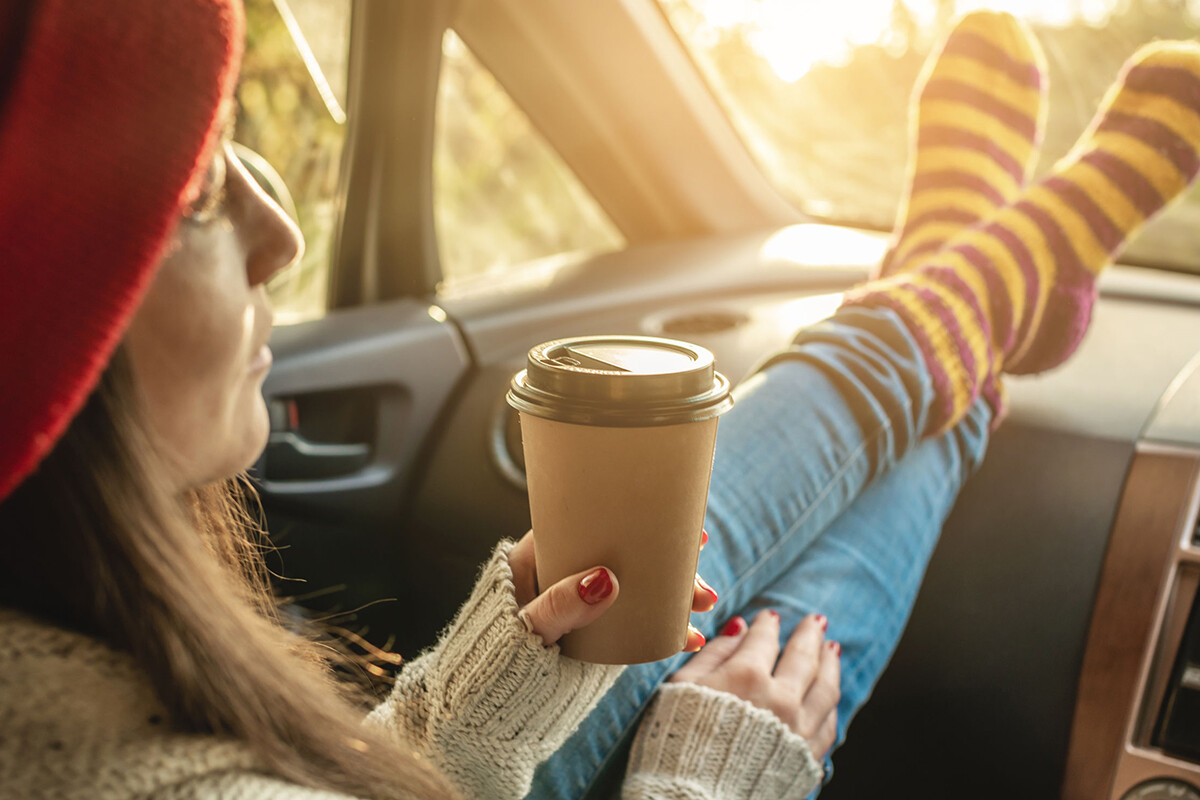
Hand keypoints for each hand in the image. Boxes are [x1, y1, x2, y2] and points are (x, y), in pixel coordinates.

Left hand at [508, 530, 719, 649]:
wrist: (479, 705)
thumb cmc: (489, 657)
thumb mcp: (525, 627)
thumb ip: (558, 606)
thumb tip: (605, 579)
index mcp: (541, 554)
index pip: (596, 523)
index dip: (641, 520)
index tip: (683, 527)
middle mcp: (565, 572)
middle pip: (626, 557)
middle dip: (670, 567)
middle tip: (703, 588)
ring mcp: (580, 602)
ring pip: (634, 588)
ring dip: (673, 595)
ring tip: (704, 610)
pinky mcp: (590, 631)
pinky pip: (630, 619)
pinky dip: (660, 625)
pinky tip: (688, 637)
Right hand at [668, 610, 840, 758]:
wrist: (689, 799)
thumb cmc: (676, 742)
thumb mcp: (682, 688)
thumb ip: (712, 654)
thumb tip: (737, 628)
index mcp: (745, 677)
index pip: (763, 639)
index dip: (767, 625)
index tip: (770, 616)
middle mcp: (779, 699)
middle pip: (803, 657)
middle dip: (810, 635)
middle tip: (817, 620)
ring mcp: (797, 730)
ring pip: (824, 688)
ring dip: (830, 664)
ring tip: (832, 650)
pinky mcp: (805, 759)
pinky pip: (828, 725)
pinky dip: (830, 704)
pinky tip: (829, 695)